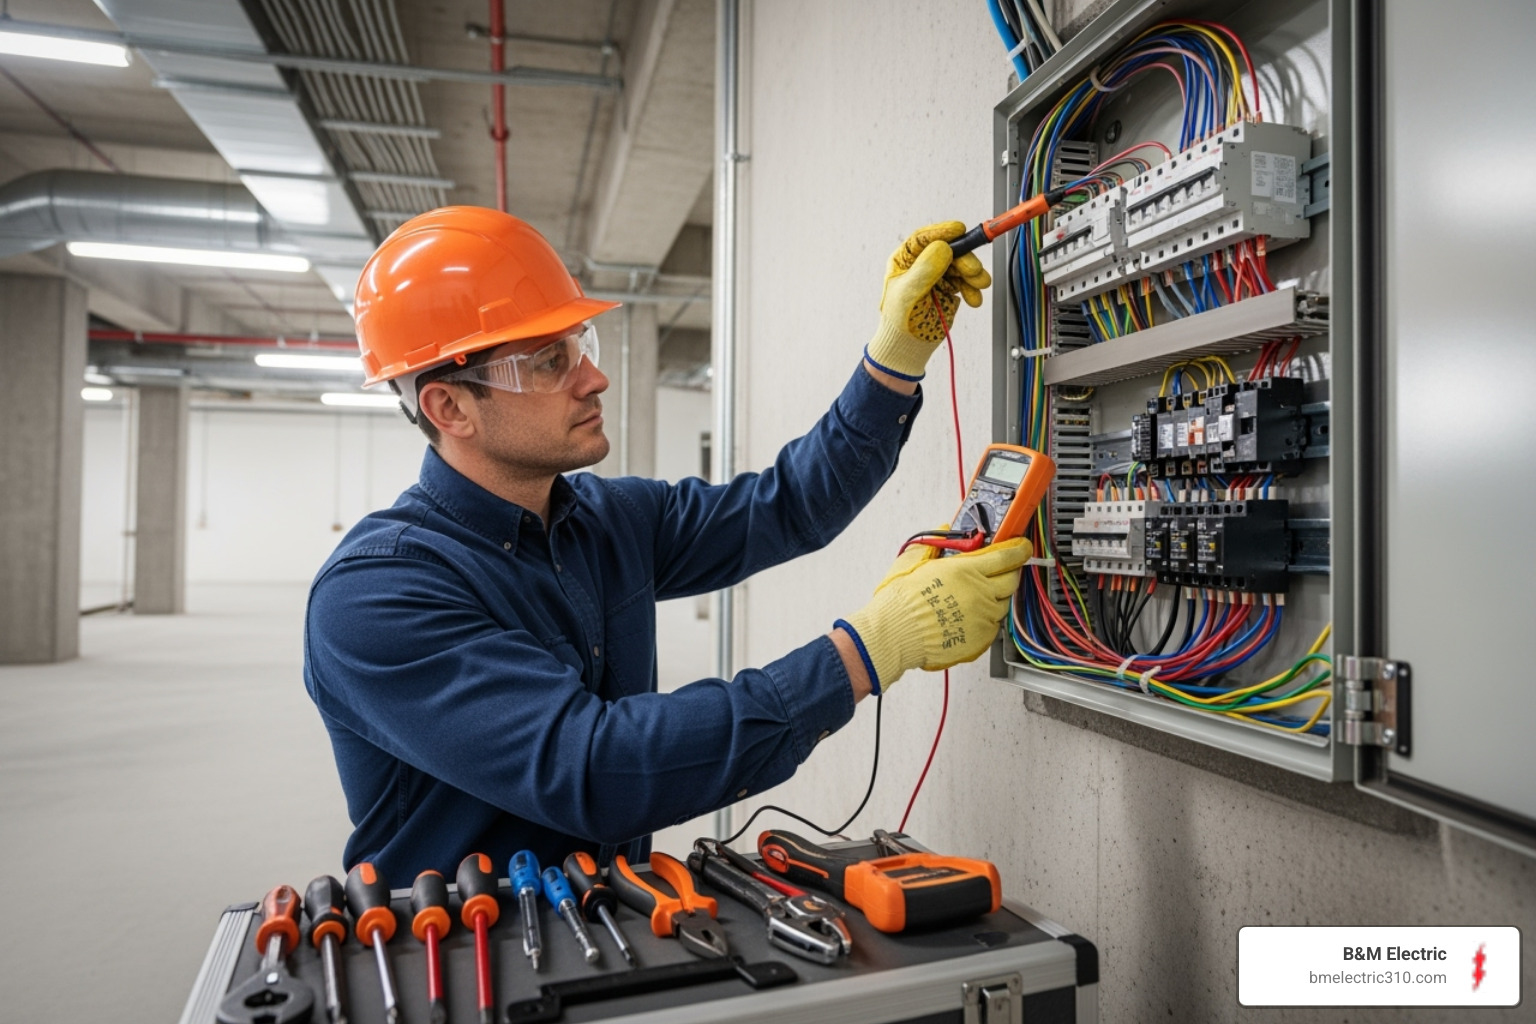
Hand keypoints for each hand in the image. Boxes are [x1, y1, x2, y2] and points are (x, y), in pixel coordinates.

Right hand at [838, 532, 1029, 692]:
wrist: (894, 635)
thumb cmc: (900, 603)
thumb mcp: (912, 562)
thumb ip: (933, 545)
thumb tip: (943, 530)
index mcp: (966, 570)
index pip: (1006, 555)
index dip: (1018, 549)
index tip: (1021, 547)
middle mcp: (980, 593)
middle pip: (1011, 579)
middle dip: (1009, 572)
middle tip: (998, 571)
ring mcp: (982, 618)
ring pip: (1002, 604)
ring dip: (994, 598)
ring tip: (972, 598)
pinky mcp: (980, 639)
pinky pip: (993, 626)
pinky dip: (985, 620)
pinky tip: (966, 617)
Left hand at [865, 222, 992, 380]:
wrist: (909, 346)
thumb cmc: (900, 321)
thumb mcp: (908, 293)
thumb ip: (925, 269)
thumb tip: (943, 247)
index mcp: (905, 260)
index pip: (924, 238)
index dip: (942, 231)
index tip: (959, 229)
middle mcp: (922, 265)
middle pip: (948, 250)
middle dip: (964, 259)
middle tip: (973, 270)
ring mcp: (937, 276)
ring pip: (960, 265)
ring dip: (973, 273)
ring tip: (979, 285)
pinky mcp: (949, 289)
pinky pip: (966, 281)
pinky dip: (973, 288)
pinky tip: (974, 298)